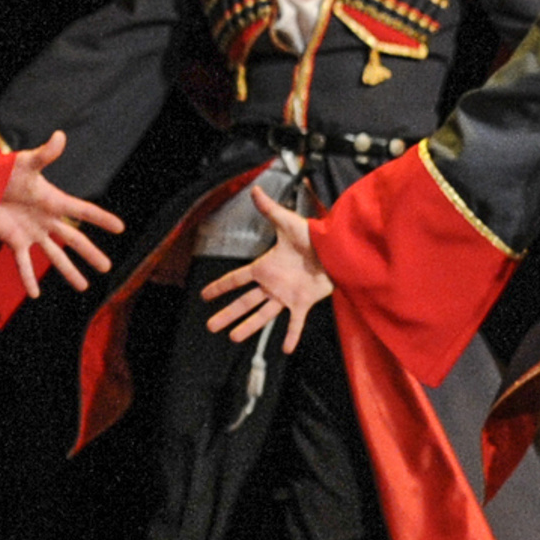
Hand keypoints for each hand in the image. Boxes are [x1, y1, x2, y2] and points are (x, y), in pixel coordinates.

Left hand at [0, 131, 124, 298]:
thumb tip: (60, 136)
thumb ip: (44, 155)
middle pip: (73, 239)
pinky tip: (35, 295)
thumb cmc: (2, 170)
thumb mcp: (25, 163)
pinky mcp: (13, 241)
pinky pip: (22, 264)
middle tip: (107, 267)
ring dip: (69, 272)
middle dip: (91, 254)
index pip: (82, 211)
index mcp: (53, 201)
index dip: (101, 219)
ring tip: (84, 287)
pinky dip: (28, 279)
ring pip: (54, 256)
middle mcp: (46, 219)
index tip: (120, 228)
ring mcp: (31, 232)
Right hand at [198, 186, 332, 351]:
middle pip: (244, 302)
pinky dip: (291, 336)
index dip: (220, 287)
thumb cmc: (312, 234)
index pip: (236, 279)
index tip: (205, 296)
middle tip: (210, 326)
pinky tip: (285, 349)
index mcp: (265, 267)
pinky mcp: (303, 302)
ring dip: (248, 327)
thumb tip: (255, 189)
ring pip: (263, 315)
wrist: (335, 248)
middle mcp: (272, 284)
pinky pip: (295, 323)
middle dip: (227, 314)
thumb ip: (269, 209)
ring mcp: (286, 295)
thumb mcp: (286, 222)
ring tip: (233, 338)